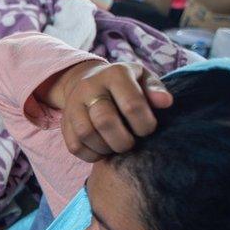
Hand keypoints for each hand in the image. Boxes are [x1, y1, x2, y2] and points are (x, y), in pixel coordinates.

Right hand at [55, 60, 172, 161]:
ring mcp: (73, 105)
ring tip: (117, 147)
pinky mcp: (64, 123)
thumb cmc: (125, 85)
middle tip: (131, 143)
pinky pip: (75, 146)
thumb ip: (155, 90)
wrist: (87, 82)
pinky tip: (104, 150)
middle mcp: (89, 87)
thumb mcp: (142, 79)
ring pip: (86, 134)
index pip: (132, 105)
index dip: (144, 125)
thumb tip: (166, 103)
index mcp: (115, 74)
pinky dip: (92, 155)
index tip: (148, 129)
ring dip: (106, 148)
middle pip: (104, 121)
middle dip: (124, 141)